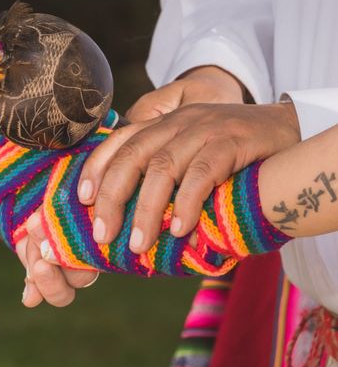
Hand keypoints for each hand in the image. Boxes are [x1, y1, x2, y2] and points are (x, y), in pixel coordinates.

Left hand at [16, 66, 246, 306]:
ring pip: (164, 167)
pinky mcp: (232, 141)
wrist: (284, 130)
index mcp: (164, 124)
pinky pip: (203, 172)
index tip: (83, 201)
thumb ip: (165, 173)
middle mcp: (179, 123)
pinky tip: (179, 230)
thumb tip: (134, 220)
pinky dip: (187, 202)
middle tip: (103, 235)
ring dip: (147, 209)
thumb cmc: (232, 151)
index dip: (96, 169)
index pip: (120, 142)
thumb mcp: (191, 151)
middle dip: (113, 197)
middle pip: (134, 156)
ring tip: (137, 244)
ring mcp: (205, 129)